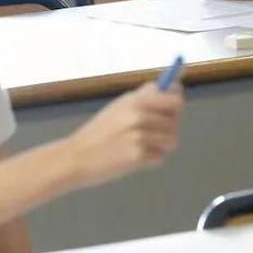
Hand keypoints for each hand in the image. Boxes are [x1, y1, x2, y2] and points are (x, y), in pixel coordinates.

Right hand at [66, 82, 183, 186]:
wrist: (75, 157)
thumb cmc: (99, 133)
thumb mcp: (119, 107)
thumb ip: (143, 100)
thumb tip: (172, 92)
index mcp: (136, 100)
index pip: (174, 95)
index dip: (176, 101)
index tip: (174, 107)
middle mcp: (139, 115)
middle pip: (175, 119)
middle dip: (168, 127)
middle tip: (153, 132)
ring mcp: (140, 135)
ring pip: (172, 140)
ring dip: (160, 146)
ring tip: (140, 146)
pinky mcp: (138, 155)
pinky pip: (160, 157)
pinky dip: (150, 160)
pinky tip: (133, 158)